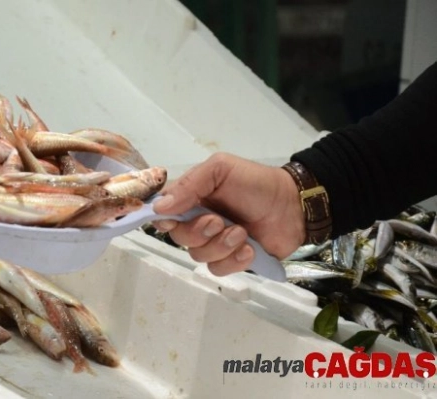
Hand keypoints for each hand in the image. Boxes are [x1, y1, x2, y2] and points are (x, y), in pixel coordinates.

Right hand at [152, 153, 304, 275]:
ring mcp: (214, 243)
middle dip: (199, 232)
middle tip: (220, 222)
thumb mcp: (220, 169)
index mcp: (191, 198)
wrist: (293, 205)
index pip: (162, 213)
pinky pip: (218, 270)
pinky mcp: (231, 261)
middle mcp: (197, 222)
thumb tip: (159, 208)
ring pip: (199, 256)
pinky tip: (250, 249)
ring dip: (221, 246)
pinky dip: (234, 260)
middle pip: (179, 237)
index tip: (173, 220)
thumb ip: (189, 185)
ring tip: (243, 234)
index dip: (164, 219)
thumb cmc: (255, 183)